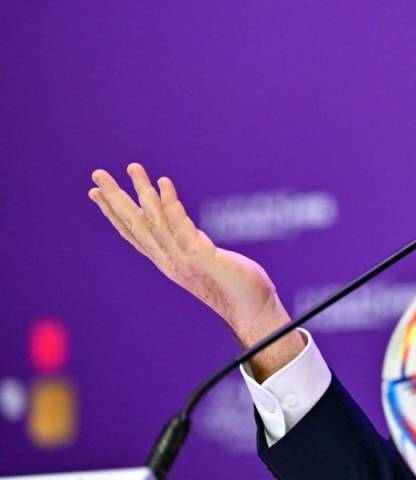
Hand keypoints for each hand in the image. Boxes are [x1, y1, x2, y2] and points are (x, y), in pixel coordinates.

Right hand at [88, 163, 303, 379]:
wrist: (253, 312)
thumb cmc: (234, 287)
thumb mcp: (204, 263)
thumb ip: (191, 248)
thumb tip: (187, 234)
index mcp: (168, 261)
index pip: (134, 234)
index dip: (113, 214)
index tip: (95, 193)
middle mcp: (170, 260)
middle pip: (136, 225)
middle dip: (115, 198)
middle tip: (97, 174)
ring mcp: (183, 259)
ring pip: (155, 221)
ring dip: (142, 192)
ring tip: (133, 168)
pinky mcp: (201, 256)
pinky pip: (181, 226)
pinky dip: (170, 204)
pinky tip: (163, 184)